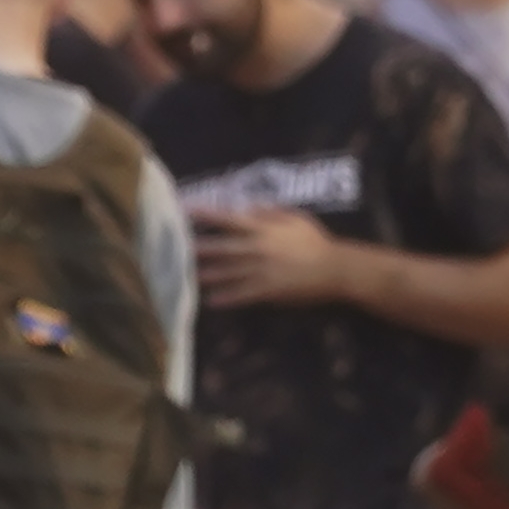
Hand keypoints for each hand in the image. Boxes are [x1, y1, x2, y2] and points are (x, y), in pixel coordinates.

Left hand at [185, 205, 342, 308]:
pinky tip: (210, 301)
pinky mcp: (267, 291)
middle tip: (173, 249)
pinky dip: (226, 298)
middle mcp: (258, 248)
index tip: (185, 210)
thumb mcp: (295, 218)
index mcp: (263, 229)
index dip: (206, 215)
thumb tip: (247, 206)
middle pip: (221, 248)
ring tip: (184, 277)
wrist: (334, 268)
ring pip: (227, 272)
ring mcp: (261, 270)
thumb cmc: (315, 241)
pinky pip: (242, 295)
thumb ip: (270, 212)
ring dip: (205, 275)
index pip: (228, 219)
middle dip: (197, 248)